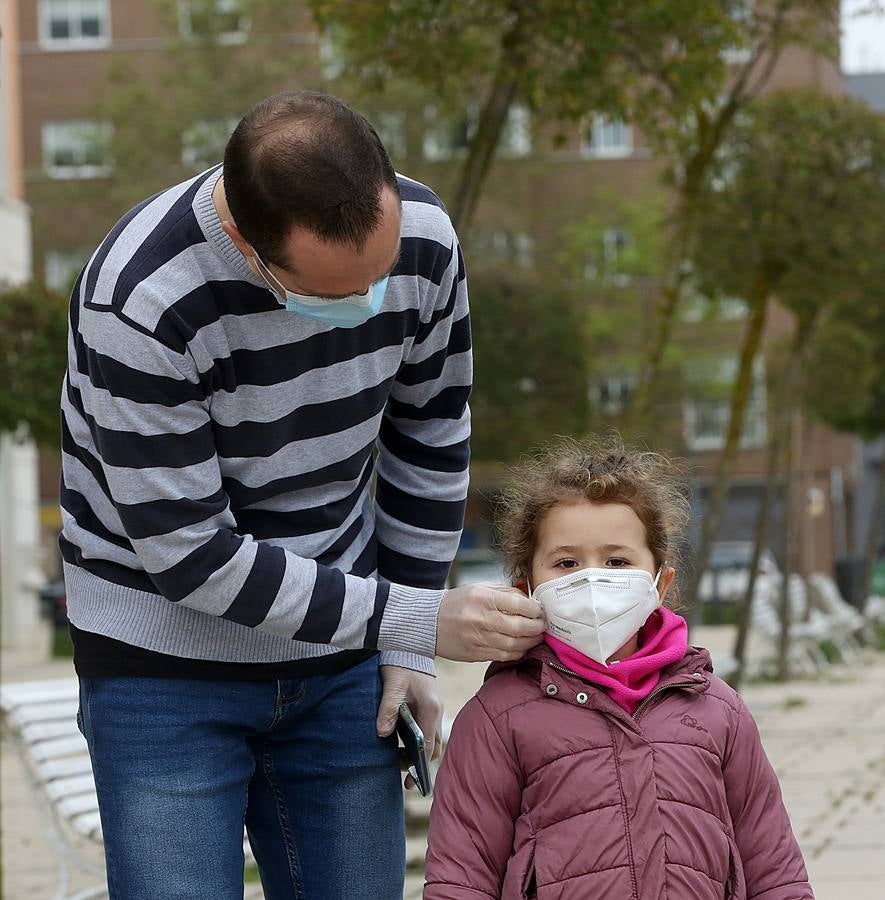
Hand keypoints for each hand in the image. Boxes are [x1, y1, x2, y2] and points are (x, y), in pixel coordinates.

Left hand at [376, 665, 442, 790]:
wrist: (411, 642)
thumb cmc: (401, 663)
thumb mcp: (392, 686)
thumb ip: (387, 710)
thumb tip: (382, 734)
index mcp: (430, 708)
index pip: (428, 746)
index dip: (419, 767)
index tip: (409, 784)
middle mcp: (436, 711)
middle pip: (434, 747)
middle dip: (420, 764)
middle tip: (405, 778)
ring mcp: (435, 708)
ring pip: (433, 739)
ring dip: (419, 752)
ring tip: (400, 761)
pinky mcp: (429, 705)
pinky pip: (428, 729)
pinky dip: (419, 741)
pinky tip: (403, 744)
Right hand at [435, 583, 546, 662]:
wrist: (428, 621)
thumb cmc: (458, 602)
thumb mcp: (479, 588)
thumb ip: (506, 592)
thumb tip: (530, 602)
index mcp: (483, 598)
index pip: (519, 605)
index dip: (536, 610)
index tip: (541, 611)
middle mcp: (481, 618)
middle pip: (520, 627)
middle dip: (537, 627)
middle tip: (543, 625)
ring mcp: (477, 638)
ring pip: (514, 645)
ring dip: (530, 642)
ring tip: (536, 636)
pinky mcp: (475, 654)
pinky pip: (503, 655)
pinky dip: (517, 652)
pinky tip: (521, 647)